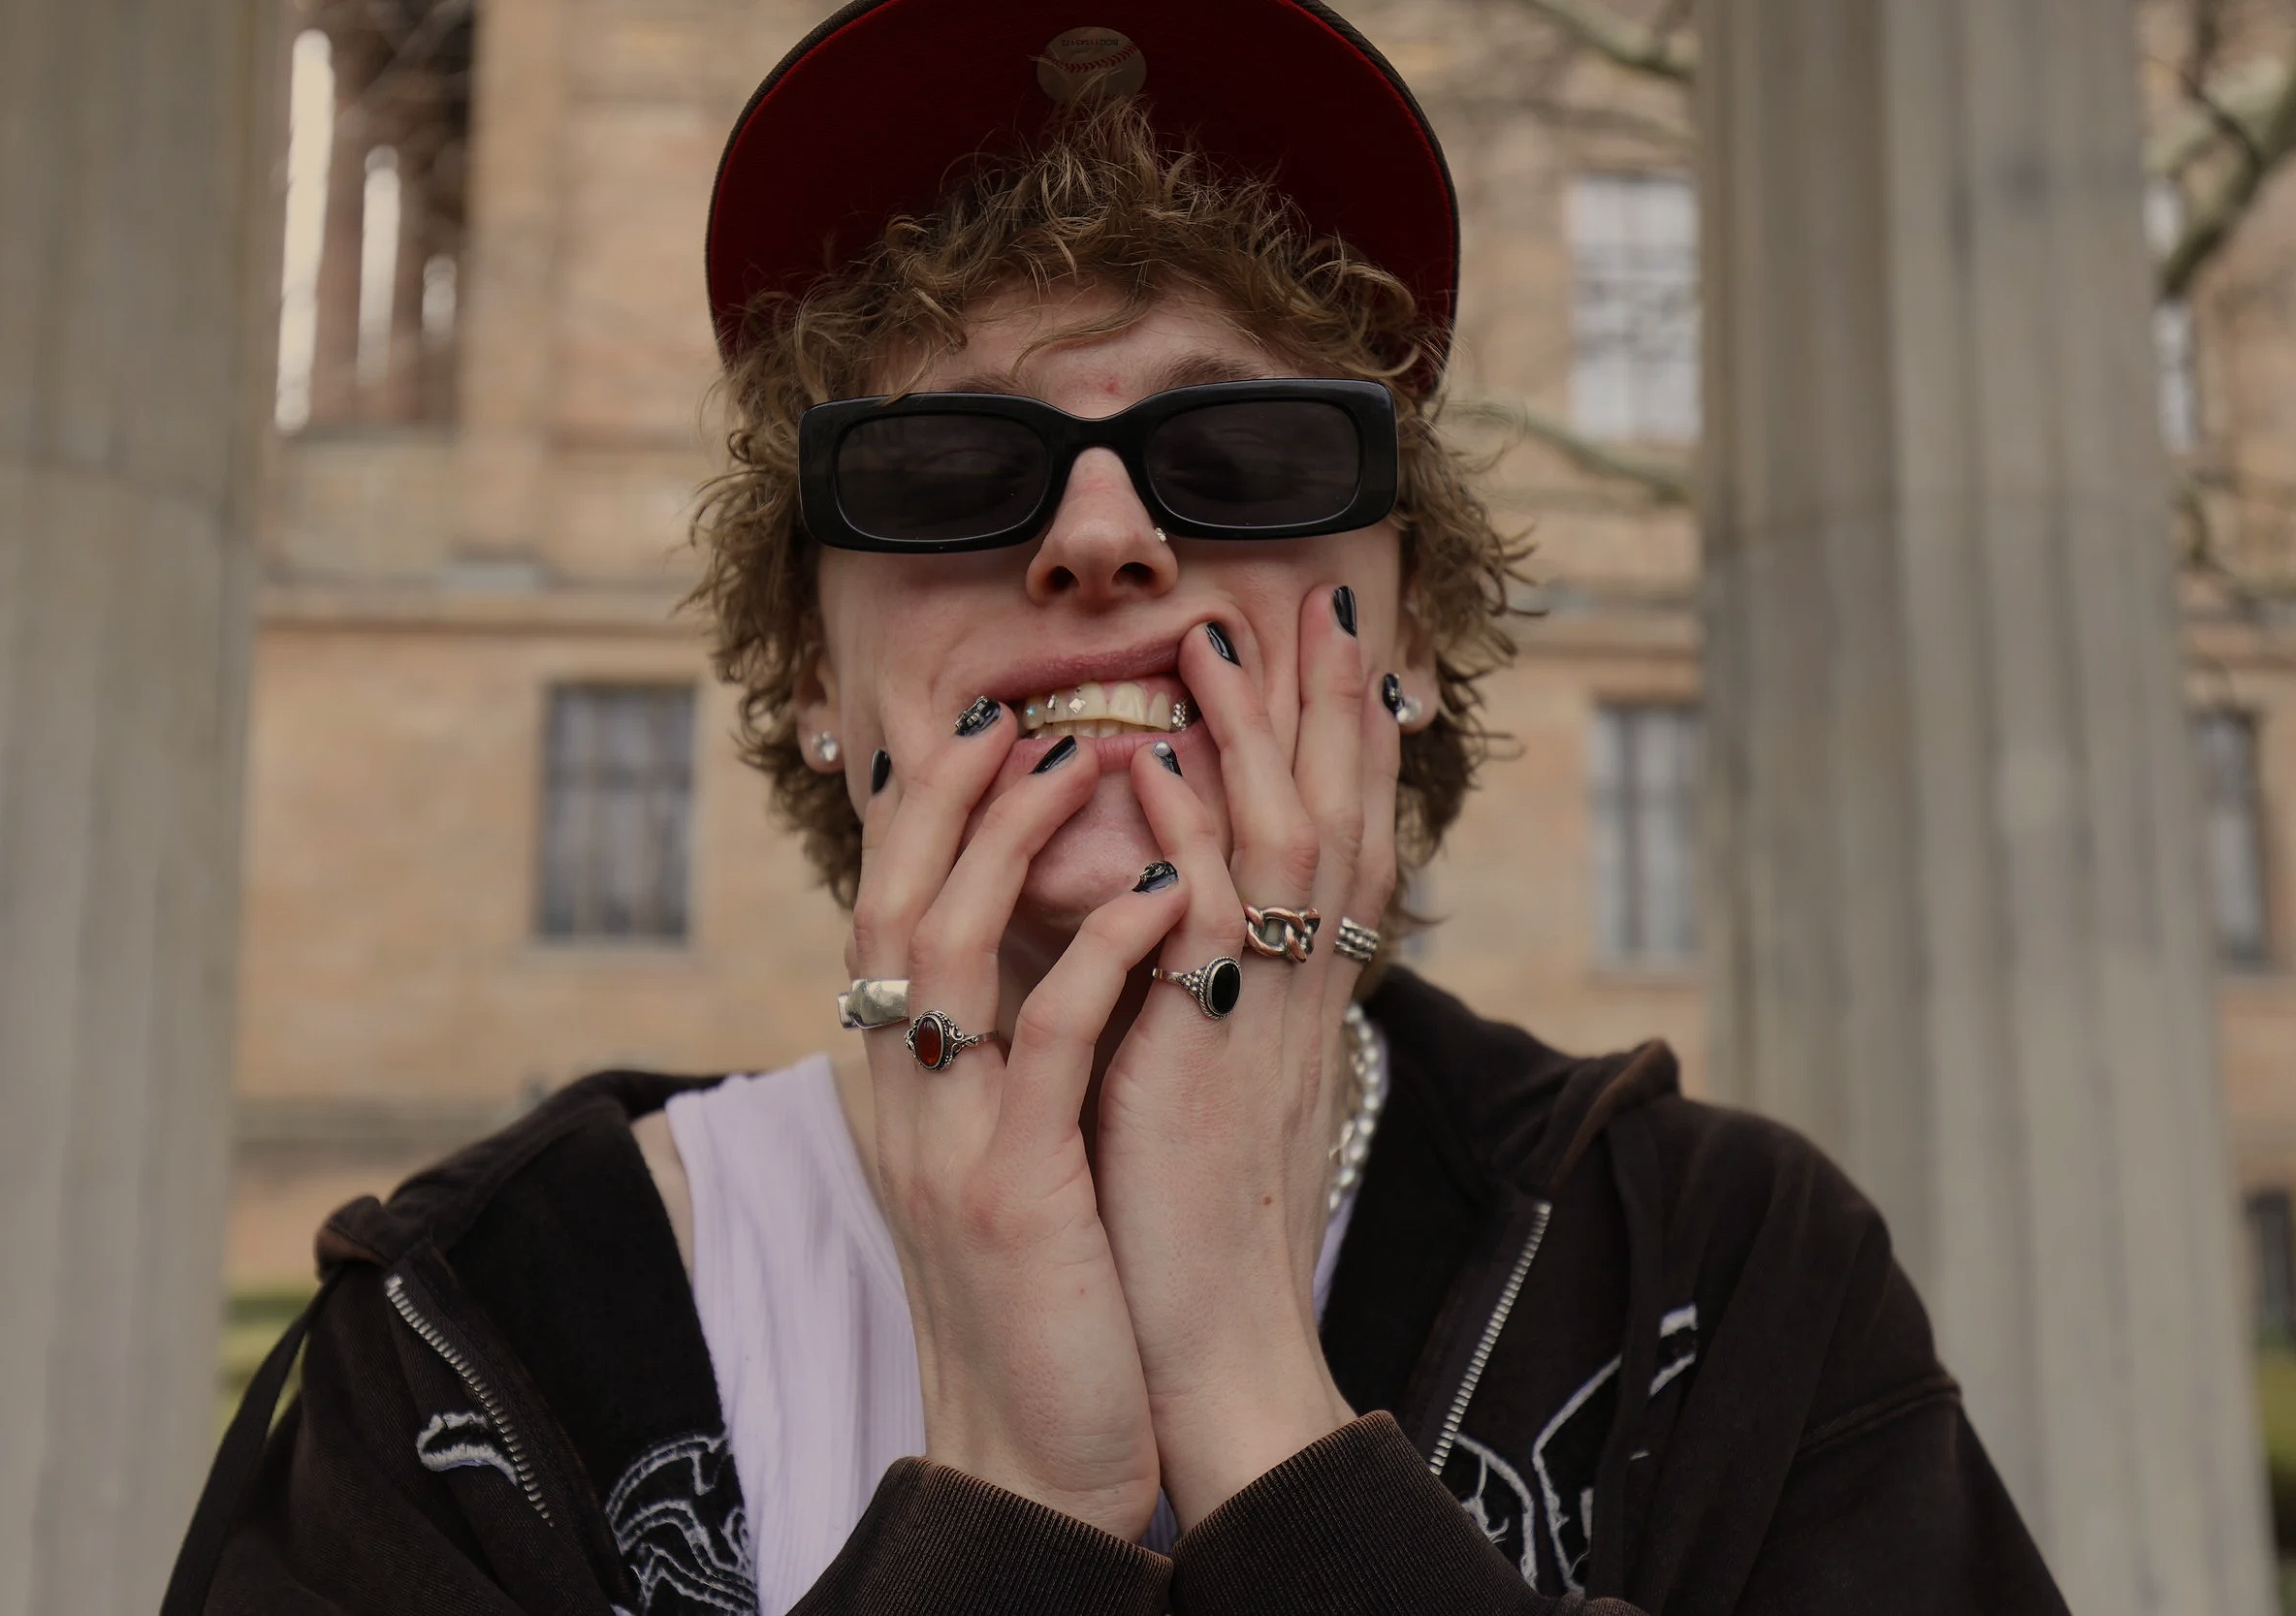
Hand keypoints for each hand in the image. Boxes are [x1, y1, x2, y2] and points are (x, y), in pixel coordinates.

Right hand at [848, 702, 1184, 1539]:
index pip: (890, 916)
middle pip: (893, 904)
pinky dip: (1097, 956)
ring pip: (948, 949)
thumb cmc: (1045, 1299)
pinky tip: (1160, 891)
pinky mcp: (1012, 1193)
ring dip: (1013, 841)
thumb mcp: (1008, 1158)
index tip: (979, 729)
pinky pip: (1047, 1045)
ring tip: (1086, 755)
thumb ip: (1002, 1061)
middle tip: (1014, 707)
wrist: (1034, 1459)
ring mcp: (949, 1144)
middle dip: (948, 795)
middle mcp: (906, 1102)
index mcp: (908, 1089)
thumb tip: (1032, 966)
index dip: (924, 816)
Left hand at [1092, 584, 1401, 1528]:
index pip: (1338, 834)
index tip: (1332, 648)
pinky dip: (1183, 832)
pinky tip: (1147, 763)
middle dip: (1333, 701)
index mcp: (1302, 987)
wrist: (1204, 1328)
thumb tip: (1167, 899)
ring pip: (1287, 841)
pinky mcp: (1209, 1049)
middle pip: (1342, 812)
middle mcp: (1305, 986)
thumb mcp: (1205, 1068)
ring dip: (1258, 733)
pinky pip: (1208, 918)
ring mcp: (1266, 1012)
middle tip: (1326, 597)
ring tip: (1225, 637)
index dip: (1341, 738)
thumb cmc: (1188, 1205)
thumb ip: (1202, 979)